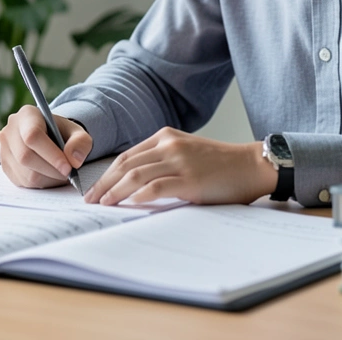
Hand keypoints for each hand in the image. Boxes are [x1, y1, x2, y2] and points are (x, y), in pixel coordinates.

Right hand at [0, 104, 92, 188]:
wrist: (51, 138)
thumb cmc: (63, 134)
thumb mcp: (77, 133)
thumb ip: (81, 142)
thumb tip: (74, 160)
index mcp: (27, 115)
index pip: (32, 136)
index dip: (51, 154)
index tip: (68, 168)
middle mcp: (10, 130)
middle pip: (26, 156)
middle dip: (51, 170)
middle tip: (68, 174)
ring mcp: (5, 149)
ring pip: (25, 173)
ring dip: (48, 179)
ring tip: (61, 174)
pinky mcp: (5, 166)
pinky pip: (23, 182)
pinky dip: (41, 183)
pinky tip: (50, 176)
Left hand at [83, 127, 277, 205]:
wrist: (251, 166)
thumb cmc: (220, 165)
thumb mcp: (186, 153)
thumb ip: (162, 160)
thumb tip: (132, 183)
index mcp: (165, 136)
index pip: (126, 156)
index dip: (106, 173)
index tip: (94, 188)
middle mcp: (169, 145)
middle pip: (125, 165)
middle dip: (104, 183)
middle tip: (90, 200)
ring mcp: (179, 161)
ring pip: (135, 176)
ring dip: (114, 191)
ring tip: (103, 204)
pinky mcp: (190, 179)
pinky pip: (156, 187)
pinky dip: (138, 196)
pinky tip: (128, 204)